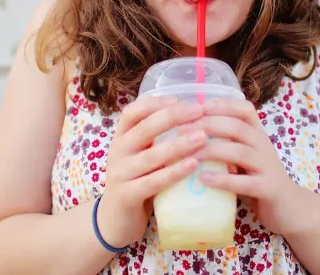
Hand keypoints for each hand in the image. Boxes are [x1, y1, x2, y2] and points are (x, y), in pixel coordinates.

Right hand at [96, 96, 207, 247]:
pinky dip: (174, 172)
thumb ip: (158, 139)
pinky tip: (193, 165)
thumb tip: (196, 118)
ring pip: (151, 156)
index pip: (132, 112)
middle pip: (144, 128)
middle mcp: (117, 152)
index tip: (180, 99)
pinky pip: (153, 181)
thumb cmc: (138, 180)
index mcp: (121, 137)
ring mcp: (119, 174)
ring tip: (203, 137)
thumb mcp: (143, 155)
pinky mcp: (126, 195)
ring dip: (179, 145)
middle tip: (199, 111)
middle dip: (173, 117)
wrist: (116, 219)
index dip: (155, 103)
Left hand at [179, 97, 300, 235]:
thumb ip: (224, 143)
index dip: (220, 104)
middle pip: (236, 127)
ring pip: (239, 152)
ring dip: (211, 151)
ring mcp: (268, 167)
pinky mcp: (268, 189)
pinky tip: (203, 179)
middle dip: (207, 125)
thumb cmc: (257, 178)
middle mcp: (264, 146)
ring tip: (188, 155)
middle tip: (180, 129)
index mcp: (258, 134)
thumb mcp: (243, 156)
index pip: (244, 109)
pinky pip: (244, 183)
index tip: (196, 106)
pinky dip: (223, 180)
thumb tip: (186, 132)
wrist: (288, 208)